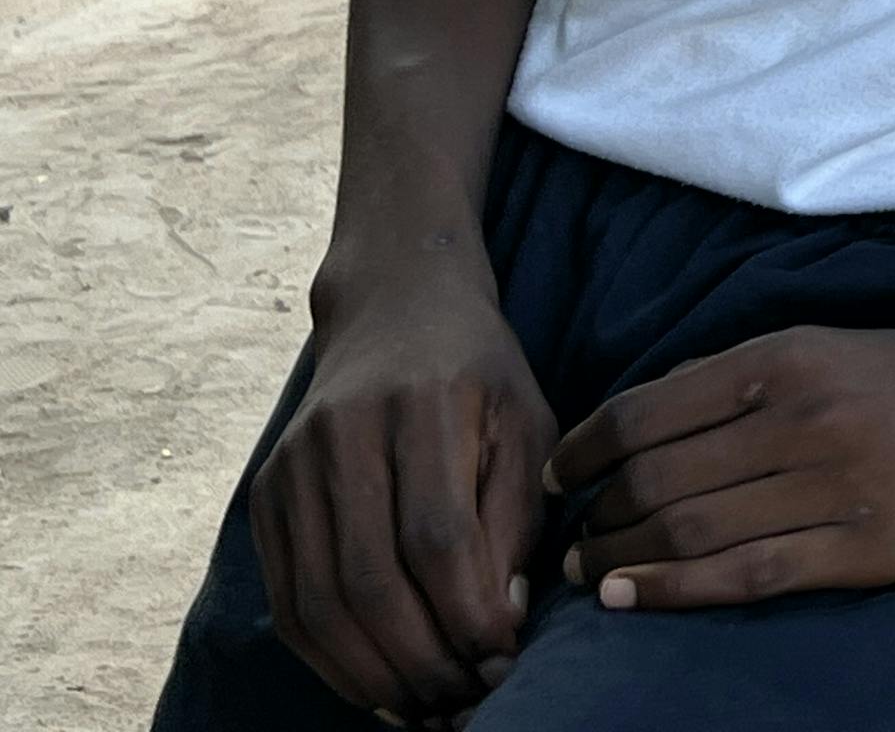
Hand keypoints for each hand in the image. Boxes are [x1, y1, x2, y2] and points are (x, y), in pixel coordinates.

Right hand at [252, 277, 556, 722]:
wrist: (393, 310)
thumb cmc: (479, 376)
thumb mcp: (525, 423)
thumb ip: (515, 518)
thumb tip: (500, 617)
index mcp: (424, 405)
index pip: (439, 539)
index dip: (469, 614)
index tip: (507, 658)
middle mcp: (345, 434)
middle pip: (372, 582)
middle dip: (423, 662)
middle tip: (468, 701)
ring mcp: (292, 467)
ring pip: (321, 603)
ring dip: (373, 676)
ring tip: (426, 710)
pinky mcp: (263, 496)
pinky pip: (287, 601)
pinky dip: (329, 660)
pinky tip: (376, 687)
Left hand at [554, 323, 894, 610]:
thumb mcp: (830, 345)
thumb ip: (741, 378)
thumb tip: (644, 418)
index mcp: (787, 358)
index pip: (647, 410)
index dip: (585, 450)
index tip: (560, 477)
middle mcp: (802, 418)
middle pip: (657, 477)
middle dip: (595, 515)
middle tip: (569, 540)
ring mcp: (834, 486)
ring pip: (690, 529)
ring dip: (620, 557)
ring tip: (590, 574)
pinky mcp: (865, 548)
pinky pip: (746, 574)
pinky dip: (673, 589)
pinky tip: (630, 596)